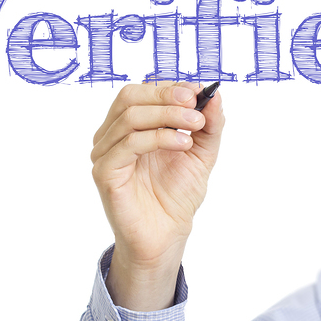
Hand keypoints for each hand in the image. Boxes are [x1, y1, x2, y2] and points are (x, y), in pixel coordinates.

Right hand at [90, 81, 224, 309]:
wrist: (168, 233)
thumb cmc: (178, 194)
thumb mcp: (202, 152)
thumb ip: (209, 124)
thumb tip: (215, 95)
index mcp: (131, 125)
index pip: (142, 91)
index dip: (170, 87)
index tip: (199, 91)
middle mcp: (113, 135)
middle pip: (130, 96)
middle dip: (165, 96)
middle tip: (195, 102)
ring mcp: (105, 153)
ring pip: (130, 117)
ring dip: (168, 116)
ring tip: (196, 125)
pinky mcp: (105, 172)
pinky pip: (128, 144)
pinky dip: (159, 137)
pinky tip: (183, 144)